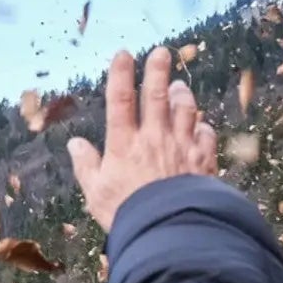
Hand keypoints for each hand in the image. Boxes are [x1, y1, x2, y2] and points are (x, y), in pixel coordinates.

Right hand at [68, 47, 218, 234]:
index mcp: (124, 143)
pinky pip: (206, 137)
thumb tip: (75, 144)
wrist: (170, 231)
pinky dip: (203, 128)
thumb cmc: (127, 213)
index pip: (120, 100)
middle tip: (162, 52)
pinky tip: (201, 126)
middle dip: (158, 70)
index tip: (123, 54)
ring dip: (183, 95)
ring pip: (186, 111)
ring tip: (181, 86)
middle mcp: (154, 138)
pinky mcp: (203, 162)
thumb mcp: (95, 192)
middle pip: (157, 96)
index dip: (120, 74)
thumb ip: (86, 165)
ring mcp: (182, 148)